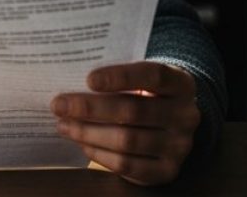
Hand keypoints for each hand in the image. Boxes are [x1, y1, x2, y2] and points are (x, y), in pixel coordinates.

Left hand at [50, 61, 200, 185]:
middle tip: (59, 105)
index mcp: (181, 84)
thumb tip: (71, 83)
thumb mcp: (141, 80)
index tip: (88, 79)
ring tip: (64, 125)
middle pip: (134, 110)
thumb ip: (117, 78)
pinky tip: (83, 144)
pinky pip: (127, 164)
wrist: (171, 126)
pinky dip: (100, 154)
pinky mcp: (167, 170)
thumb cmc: (146, 94)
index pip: (153, 75)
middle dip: (90, 108)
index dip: (120, 77)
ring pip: (127, 140)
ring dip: (89, 133)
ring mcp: (179, 146)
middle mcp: (186, 115)